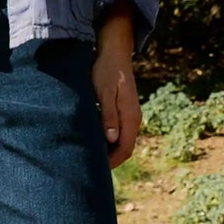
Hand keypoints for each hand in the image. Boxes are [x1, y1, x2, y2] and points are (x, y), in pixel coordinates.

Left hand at [93, 3, 140, 168]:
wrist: (114, 52)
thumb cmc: (106, 71)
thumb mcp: (104, 92)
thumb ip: (108, 115)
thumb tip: (111, 139)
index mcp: (131, 116)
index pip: (125, 148)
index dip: (112, 162)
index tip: (95, 171)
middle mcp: (133, 118)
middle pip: (124, 148)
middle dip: (110, 160)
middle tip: (90, 168)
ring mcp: (130, 114)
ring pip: (121, 140)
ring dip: (108, 150)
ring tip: (89, 157)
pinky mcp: (123, 110)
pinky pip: (119, 131)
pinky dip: (108, 140)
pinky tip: (93, 140)